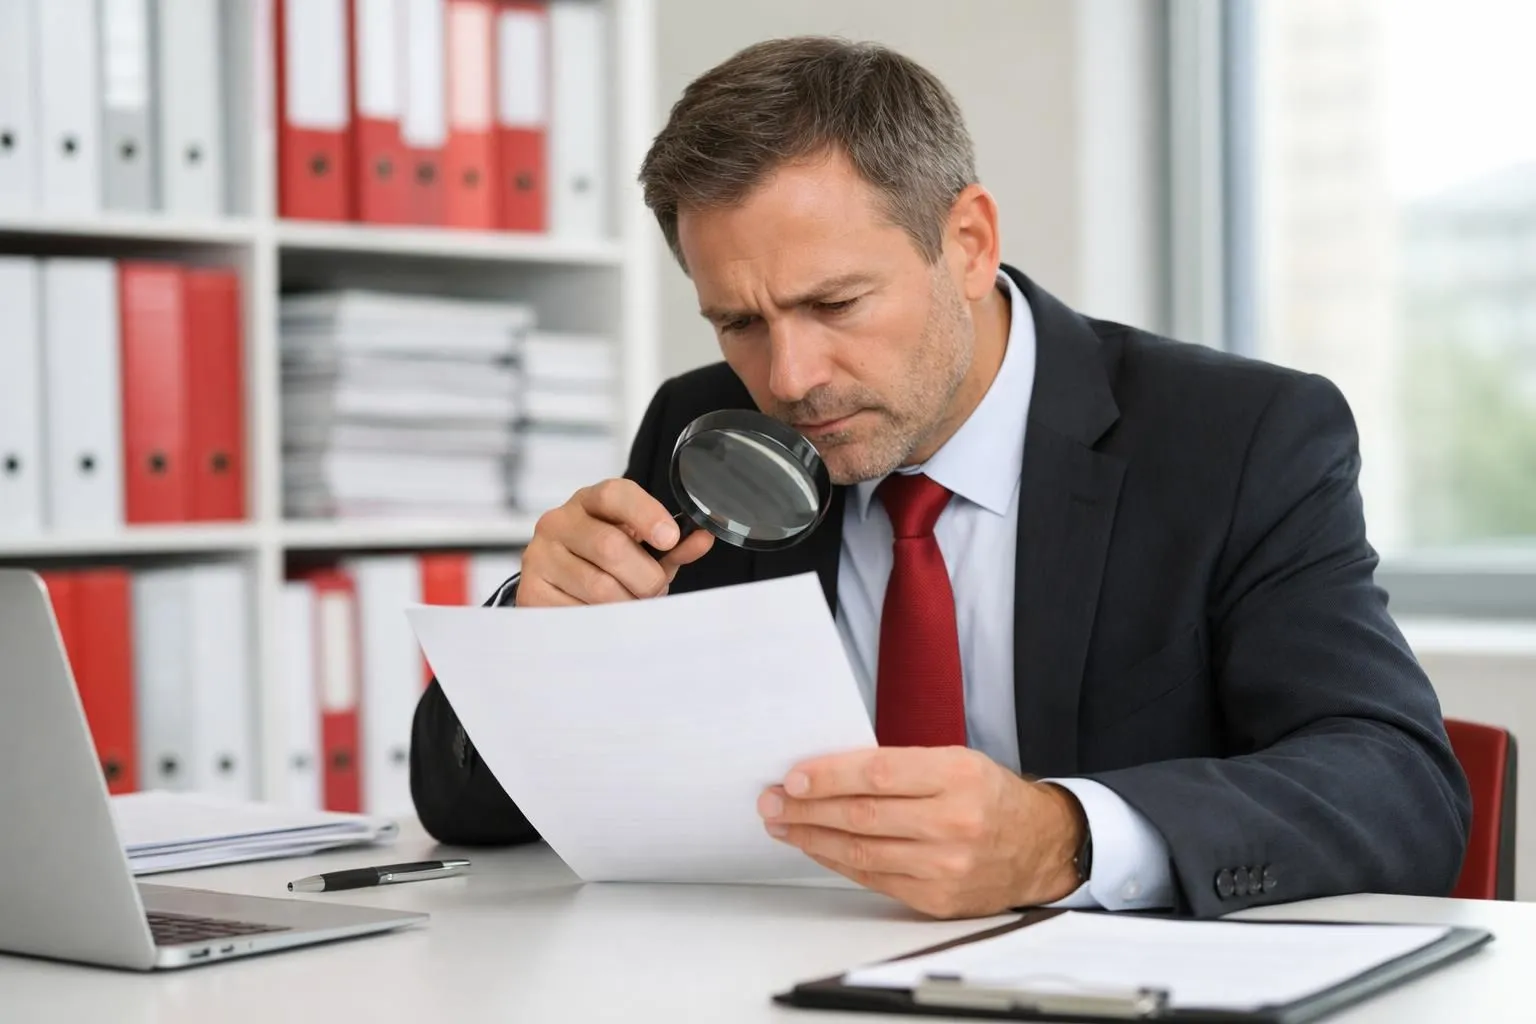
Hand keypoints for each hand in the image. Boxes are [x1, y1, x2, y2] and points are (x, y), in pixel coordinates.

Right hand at [516, 479, 714, 606]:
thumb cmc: (604, 561)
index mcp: (589, 502)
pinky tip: (604, 615)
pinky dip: (602, 620)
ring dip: (627, 603)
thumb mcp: (641, 547)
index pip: (616, 494)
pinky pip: (579, 612)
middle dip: (644, 577)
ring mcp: (540, 556)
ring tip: (631, 604)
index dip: (646, 514)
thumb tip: (702, 539)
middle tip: (653, 590)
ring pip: (598, 586)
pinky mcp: (531, 591)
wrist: (556, 585)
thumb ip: (672, 544)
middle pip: (611, 547)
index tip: (670, 538)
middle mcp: (558, 522)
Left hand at [758, 747, 1085, 918]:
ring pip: (861, 851)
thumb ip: (899, 765)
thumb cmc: (988, 796)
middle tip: (772, 800)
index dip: (829, 776)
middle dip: (807, 808)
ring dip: (812, 837)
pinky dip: (837, 862)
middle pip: (863, 815)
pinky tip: (816, 847)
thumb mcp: (956, 761)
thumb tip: (827, 771)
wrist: (1038, 846)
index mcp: (958, 776)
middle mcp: (954, 822)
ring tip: (783, 824)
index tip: (794, 776)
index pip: (879, 772)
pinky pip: (873, 879)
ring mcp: (946, 866)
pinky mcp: (937, 899)